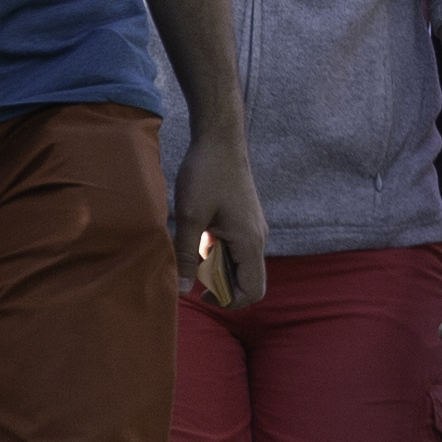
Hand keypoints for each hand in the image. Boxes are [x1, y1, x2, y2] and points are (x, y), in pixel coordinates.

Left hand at [171, 126, 269, 309]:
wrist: (220, 139)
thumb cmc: (206, 174)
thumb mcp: (189, 217)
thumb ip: (185, 256)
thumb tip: (182, 291)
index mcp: (250, 242)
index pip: (252, 292)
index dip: (228, 302)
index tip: (201, 293)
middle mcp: (258, 239)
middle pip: (249, 282)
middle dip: (223, 288)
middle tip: (195, 275)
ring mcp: (254, 229)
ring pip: (242, 265)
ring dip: (219, 269)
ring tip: (195, 251)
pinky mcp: (246, 221)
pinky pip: (238, 249)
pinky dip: (220, 253)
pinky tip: (201, 236)